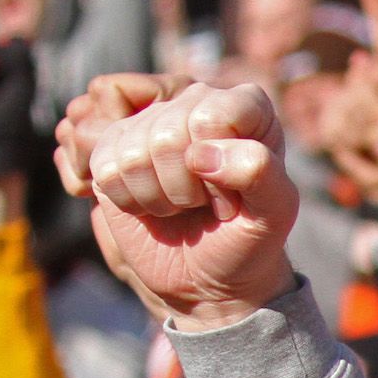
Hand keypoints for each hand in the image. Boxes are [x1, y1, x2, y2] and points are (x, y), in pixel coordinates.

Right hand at [67, 77, 301, 330]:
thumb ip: (260, 173)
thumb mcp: (274, 215)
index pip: (210, 118)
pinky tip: (149, 204)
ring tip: (177, 205)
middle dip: (183, 189)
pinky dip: (127, 199)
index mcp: (245, 107)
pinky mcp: (113, 145)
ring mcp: (150, 120)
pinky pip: (103, 166)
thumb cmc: (246, 242)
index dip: (217, 170)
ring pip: (131, 152)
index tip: (234, 197)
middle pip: (165, 134)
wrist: (209, 277)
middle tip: (201, 205)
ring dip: (155, 197)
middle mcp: (194, 100)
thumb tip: (199, 153)